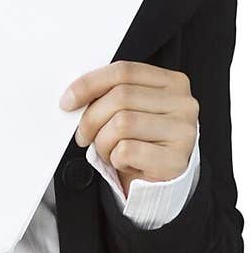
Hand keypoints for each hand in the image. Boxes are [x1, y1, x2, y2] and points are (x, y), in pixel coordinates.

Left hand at [59, 62, 198, 197]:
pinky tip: (124, 162)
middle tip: (83, 135)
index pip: (124, 71)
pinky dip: (115, 158)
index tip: (68, 101)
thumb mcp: (130, 110)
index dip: (90, 84)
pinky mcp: (175, 159)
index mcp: (172, 82)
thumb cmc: (143, 141)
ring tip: (108, 150)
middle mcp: (183, 103)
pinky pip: (127, 150)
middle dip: (91, 119)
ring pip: (121, 124)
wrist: (161, 181)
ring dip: (103, 141)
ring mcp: (183, 131)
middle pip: (120, 97)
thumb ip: (111, 95)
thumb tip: (73, 97)